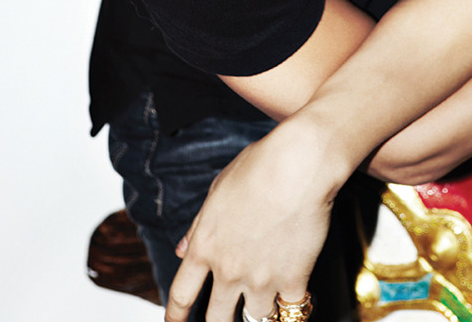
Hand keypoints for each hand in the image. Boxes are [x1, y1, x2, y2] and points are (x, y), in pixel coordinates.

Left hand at [165, 121, 337, 321]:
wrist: (297, 166)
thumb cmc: (257, 169)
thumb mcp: (217, 192)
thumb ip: (198, 227)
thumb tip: (182, 250)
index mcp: (205, 246)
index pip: (181, 293)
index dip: (174, 315)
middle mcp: (228, 269)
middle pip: (216, 318)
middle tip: (222, 319)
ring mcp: (261, 279)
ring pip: (256, 319)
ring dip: (260, 312)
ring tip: (265, 302)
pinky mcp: (294, 279)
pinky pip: (292, 310)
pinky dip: (293, 307)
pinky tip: (294, 299)